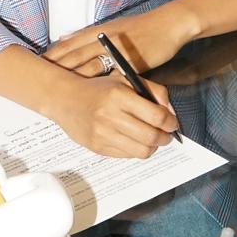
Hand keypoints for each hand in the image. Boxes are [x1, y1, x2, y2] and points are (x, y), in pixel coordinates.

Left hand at [46, 5, 195, 77]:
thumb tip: (67, 39)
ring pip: (90, 64)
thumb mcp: (113, 26)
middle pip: (75, 54)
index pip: (70, 42)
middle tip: (39, 79)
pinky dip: (101, 84)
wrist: (169, 25)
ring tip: (59, 90)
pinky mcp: (130, 62)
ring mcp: (117, 50)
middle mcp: (105, 39)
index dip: (53, 55)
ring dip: (75, 76)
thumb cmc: (143, 28)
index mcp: (99, 30)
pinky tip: (92, 94)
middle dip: (56, 67)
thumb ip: (91, 35)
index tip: (37, 64)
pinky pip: (113, 74)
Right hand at [54, 73, 178, 158]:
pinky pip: (127, 155)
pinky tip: (134, 140)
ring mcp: (103, 134)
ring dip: (153, 147)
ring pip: (142, 150)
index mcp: (119, 95)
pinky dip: (136, 150)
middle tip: (167, 134)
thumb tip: (170, 112)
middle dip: (165, 138)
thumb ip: (152, 91)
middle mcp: (110, 116)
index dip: (170, 123)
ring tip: (152, 139)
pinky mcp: (98, 147)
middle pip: (151, 136)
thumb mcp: (125, 80)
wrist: (65, 99)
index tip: (172, 123)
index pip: (156, 116)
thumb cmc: (98, 89)